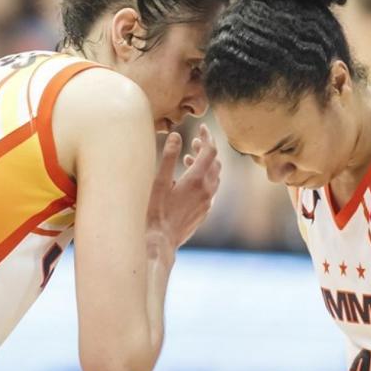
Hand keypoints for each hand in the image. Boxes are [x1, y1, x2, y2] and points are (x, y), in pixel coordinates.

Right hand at [147, 124, 220, 251]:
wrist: (160, 242)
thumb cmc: (155, 212)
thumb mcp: (159, 182)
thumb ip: (168, 157)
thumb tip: (176, 135)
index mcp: (197, 180)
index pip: (210, 151)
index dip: (207, 136)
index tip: (201, 127)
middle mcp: (207, 191)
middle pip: (215, 163)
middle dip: (206, 149)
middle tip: (195, 141)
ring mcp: (207, 203)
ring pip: (214, 177)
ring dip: (206, 164)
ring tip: (189, 158)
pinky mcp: (203, 213)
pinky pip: (210, 190)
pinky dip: (204, 178)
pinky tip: (189, 181)